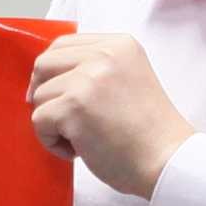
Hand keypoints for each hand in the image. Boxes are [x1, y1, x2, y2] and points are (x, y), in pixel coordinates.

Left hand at [28, 32, 190, 199]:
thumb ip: (95, 70)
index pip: (63, 44)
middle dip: (43, 93)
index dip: (52, 72)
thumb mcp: (128, 80)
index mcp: (119, 45)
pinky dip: (52, 142)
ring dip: (52, 122)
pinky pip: (39, 121)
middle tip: (60, 119)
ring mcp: (87, 79)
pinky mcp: (74, 107)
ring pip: (39, 96)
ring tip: (83, 139)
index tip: (58, 96)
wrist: (167, 160)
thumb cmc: (148, 133)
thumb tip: (44, 78)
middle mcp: (103, 54)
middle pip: (44, 64)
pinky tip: (79, 151)